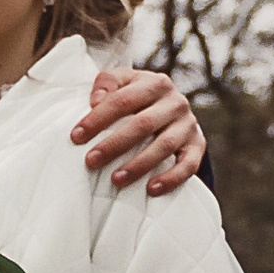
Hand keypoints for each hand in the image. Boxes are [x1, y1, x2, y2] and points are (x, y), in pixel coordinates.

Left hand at [71, 63, 203, 195]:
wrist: (172, 109)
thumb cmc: (137, 98)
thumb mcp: (123, 83)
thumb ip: (107, 83)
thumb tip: (95, 100)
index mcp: (155, 83)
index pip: (123, 100)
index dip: (98, 118)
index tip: (76, 136)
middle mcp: (175, 102)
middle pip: (143, 124)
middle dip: (114, 144)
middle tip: (91, 161)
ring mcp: (188, 125)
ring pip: (164, 146)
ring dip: (139, 164)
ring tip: (116, 180)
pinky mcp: (197, 146)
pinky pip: (189, 164)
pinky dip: (171, 178)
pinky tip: (151, 189)